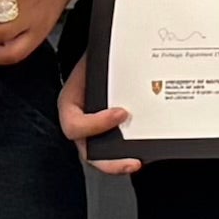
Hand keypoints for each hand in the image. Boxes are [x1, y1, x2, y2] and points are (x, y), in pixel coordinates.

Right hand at [56, 58, 137, 173]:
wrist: (108, 56)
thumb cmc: (99, 57)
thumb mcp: (95, 58)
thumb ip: (102, 63)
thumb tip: (125, 57)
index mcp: (70, 104)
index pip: (74, 125)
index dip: (95, 125)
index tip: (122, 113)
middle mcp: (81, 121)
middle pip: (88, 152)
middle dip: (109, 162)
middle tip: (133, 162)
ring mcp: (96, 130)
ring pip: (103, 156)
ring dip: (120, 162)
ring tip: (140, 162)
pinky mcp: (112, 132)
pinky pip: (117, 148)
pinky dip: (130, 152)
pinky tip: (148, 153)